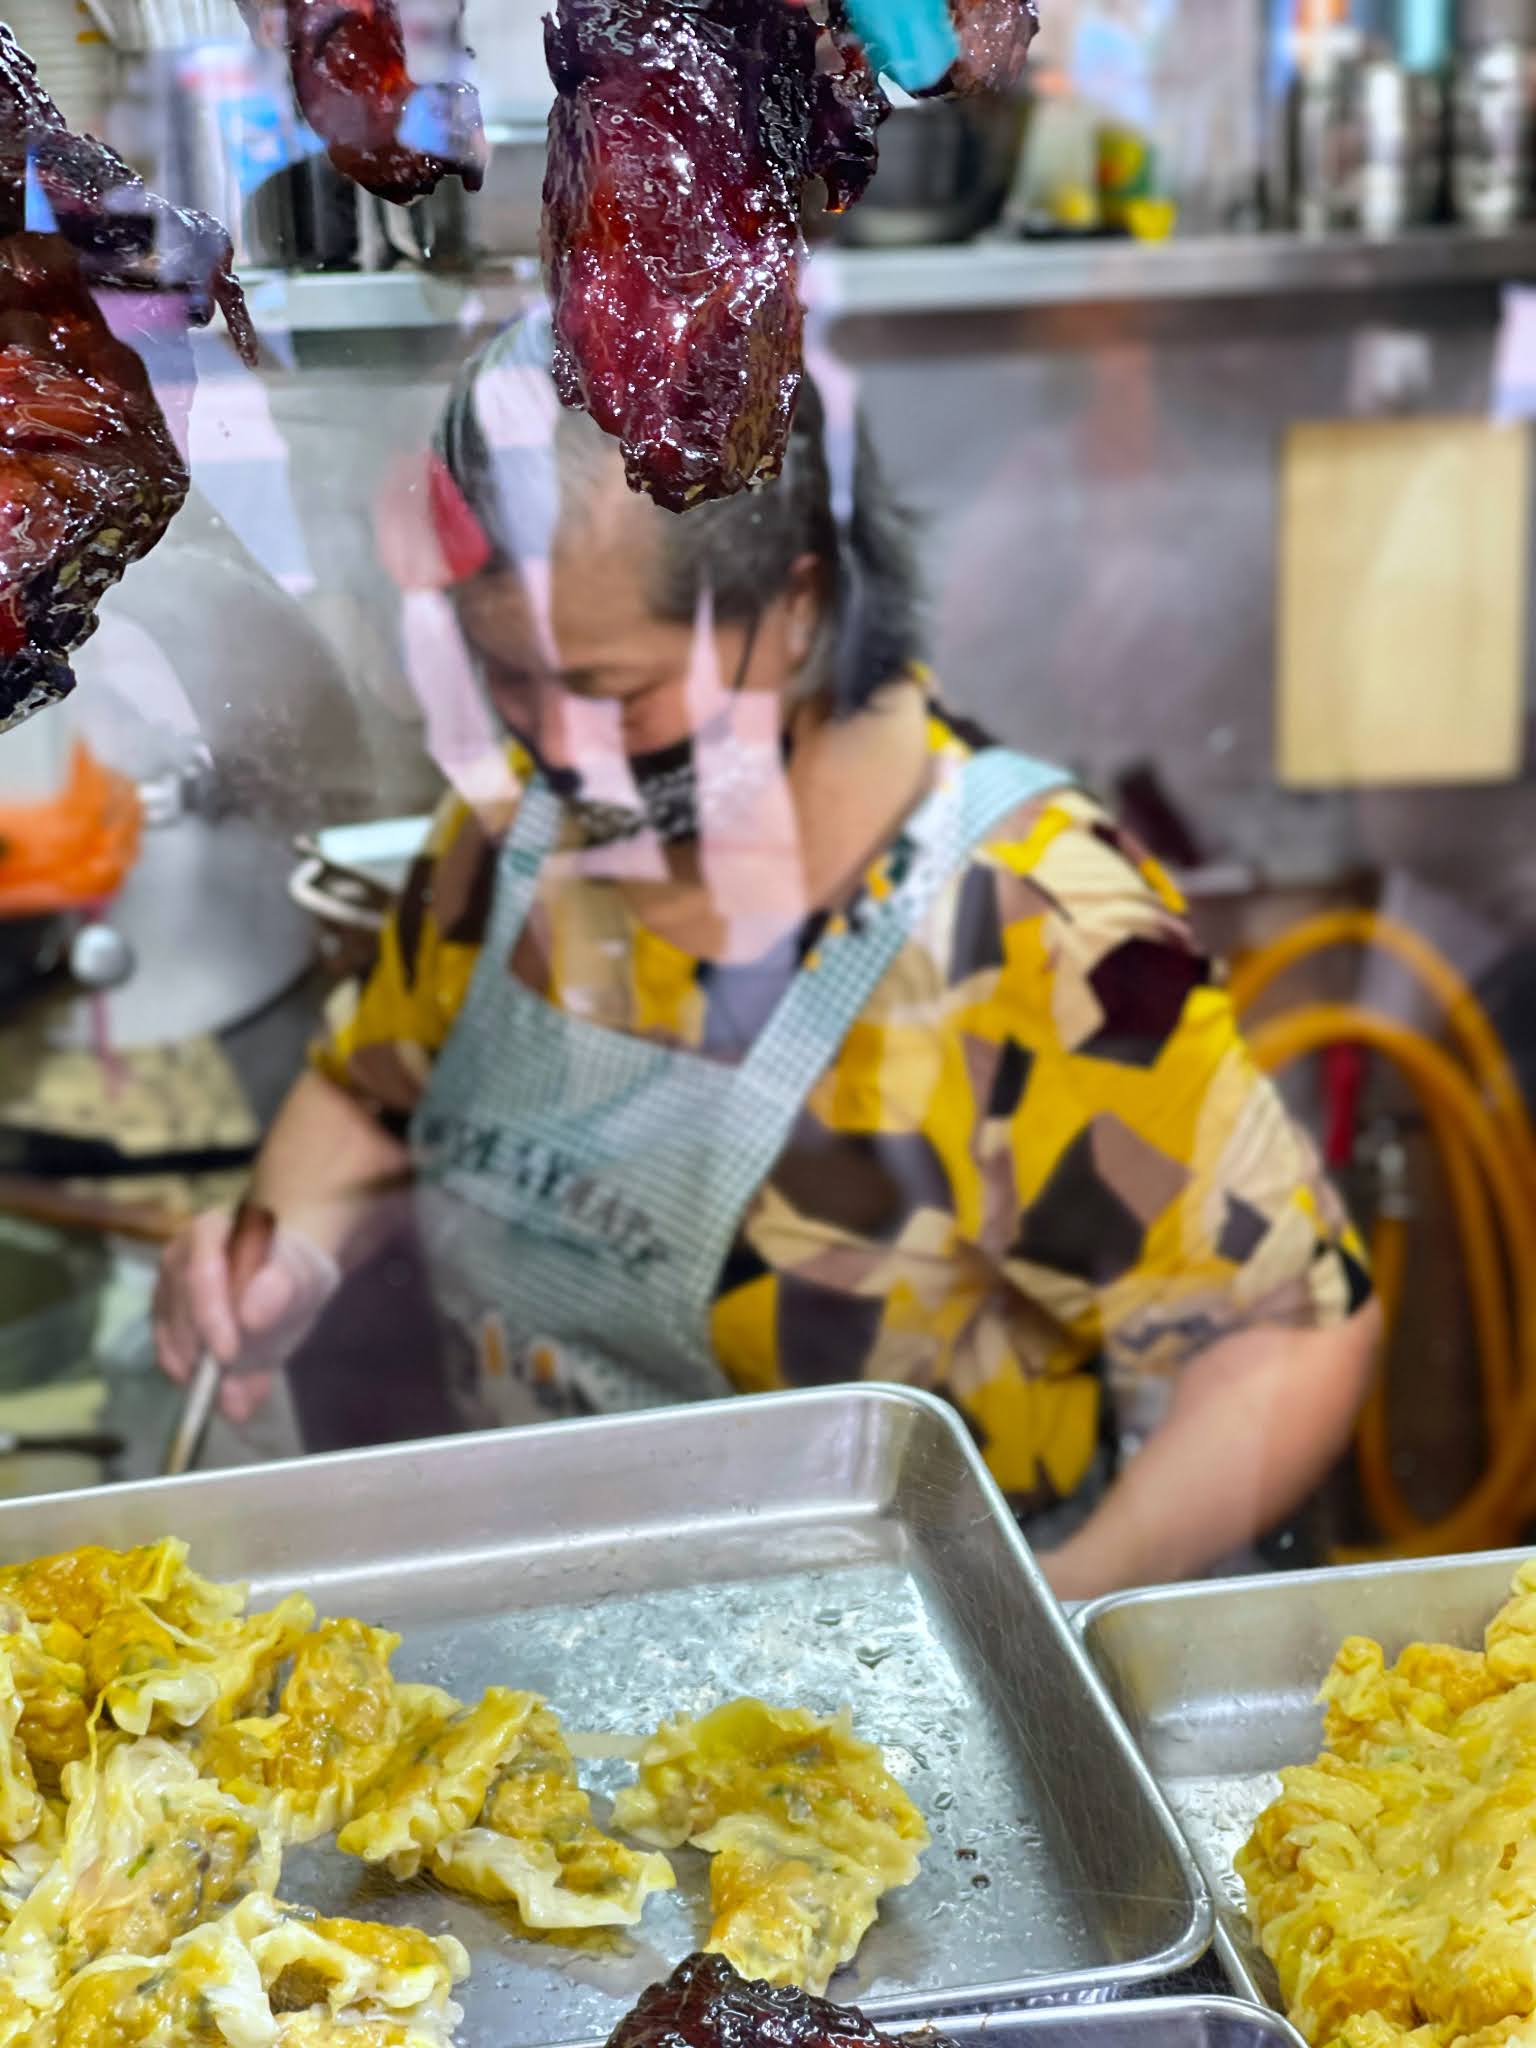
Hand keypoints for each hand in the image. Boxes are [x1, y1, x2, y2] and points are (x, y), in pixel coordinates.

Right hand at [153, 1208, 340, 1423]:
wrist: (284, 1283)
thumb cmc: (294, 1274)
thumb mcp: (305, 1278)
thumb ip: (283, 1290)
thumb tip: (251, 1317)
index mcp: (213, 1229)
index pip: (201, 1271)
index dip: (211, 1315)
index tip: (228, 1355)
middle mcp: (179, 1252)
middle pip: (178, 1304)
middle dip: (201, 1347)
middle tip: (230, 1382)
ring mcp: (166, 1283)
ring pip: (167, 1327)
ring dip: (193, 1362)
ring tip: (229, 1385)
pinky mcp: (163, 1313)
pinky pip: (164, 1344)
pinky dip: (183, 1368)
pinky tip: (208, 1383)